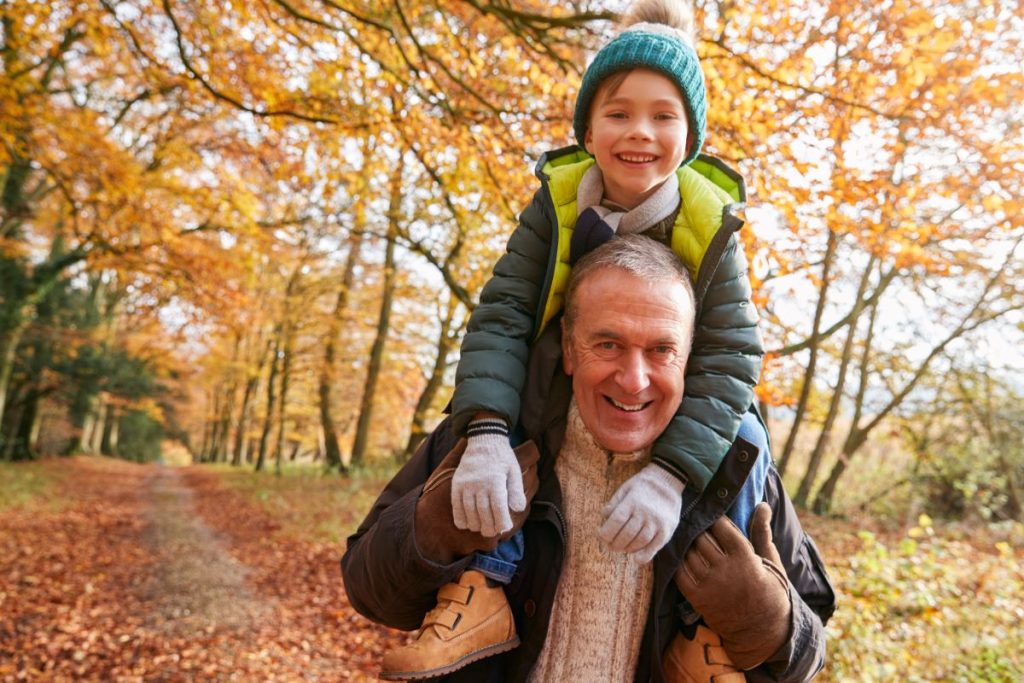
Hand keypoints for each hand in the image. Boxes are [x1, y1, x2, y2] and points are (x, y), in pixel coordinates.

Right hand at [451, 423, 526, 537]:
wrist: (484, 439)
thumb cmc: (503, 458)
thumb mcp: (515, 470)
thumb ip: (517, 490)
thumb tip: (518, 509)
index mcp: (496, 480)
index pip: (498, 507)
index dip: (502, 521)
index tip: (505, 528)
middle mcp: (479, 482)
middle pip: (483, 512)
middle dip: (489, 527)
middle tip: (492, 533)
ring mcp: (466, 483)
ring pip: (469, 510)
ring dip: (475, 524)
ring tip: (480, 529)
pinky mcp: (456, 483)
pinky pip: (456, 504)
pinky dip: (460, 517)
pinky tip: (465, 525)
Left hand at [598, 463, 684, 562]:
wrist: (668, 481)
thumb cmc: (642, 486)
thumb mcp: (625, 488)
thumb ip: (614, 503)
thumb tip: (604, 516)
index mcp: (632, 501)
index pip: (617, 520)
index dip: (606, 532)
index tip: (601, 536)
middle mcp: (645, 512)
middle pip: (627, 533)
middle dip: (615, 543)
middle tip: (610, 546)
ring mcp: (657, 522)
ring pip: (640, 541)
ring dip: (628, 548)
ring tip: (622, 548)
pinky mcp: (667, 529)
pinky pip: (655, 546)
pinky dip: (645, 555)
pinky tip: (636, 559)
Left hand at [674, 502, 791, 669]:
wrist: (762, 629)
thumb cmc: (770, 590)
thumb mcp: (771, 560)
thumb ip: (761, 531)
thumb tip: (762, 504)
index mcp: (745, 557)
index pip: (720, 526)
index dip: (715, 520)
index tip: (713, 518)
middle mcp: (725, 569)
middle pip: (701, 538)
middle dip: (700, 531)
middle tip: (699, 527)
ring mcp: (709, 584)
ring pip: (689, 553)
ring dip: (688, 545)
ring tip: (691, 541)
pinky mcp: (698, 598)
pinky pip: (680, 573)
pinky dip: (679, 562)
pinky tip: (683, 557)